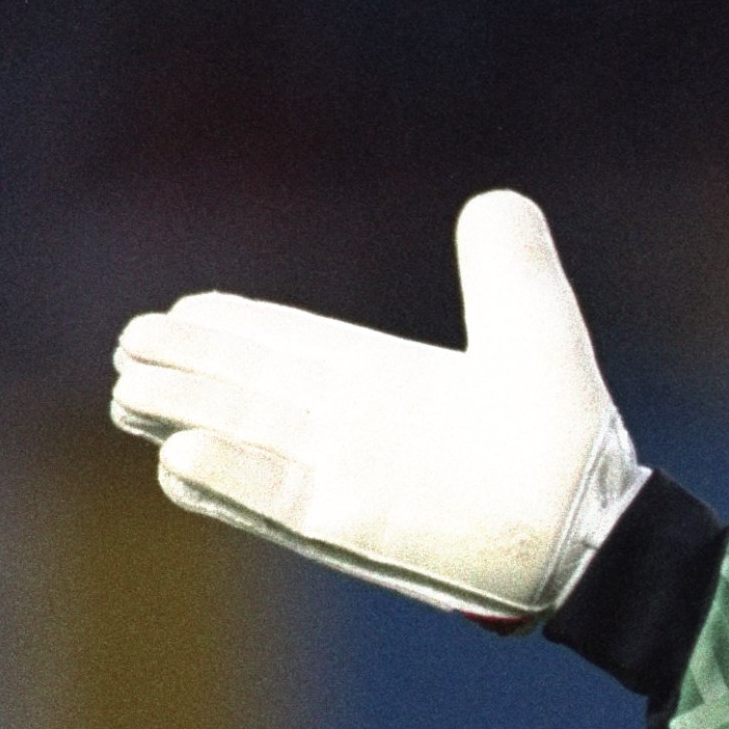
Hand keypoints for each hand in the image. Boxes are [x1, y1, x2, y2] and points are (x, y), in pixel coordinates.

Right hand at [109, 190, 647, 622]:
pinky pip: (282, 498)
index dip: (241, 329)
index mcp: (392, 383)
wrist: (598, 529)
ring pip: (251, 435)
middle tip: (131, 342)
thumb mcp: (539, 329)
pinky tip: (181, 456)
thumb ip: (511, 264)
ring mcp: (351, 480)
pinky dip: (235, 478)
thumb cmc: (571, 440)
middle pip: (257, 388)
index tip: (185, 308)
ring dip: (193, 412)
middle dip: (196, 365)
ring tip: (130, 391)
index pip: (299, 347)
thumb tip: (493, 198)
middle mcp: (360, 431)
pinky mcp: (358, 526)